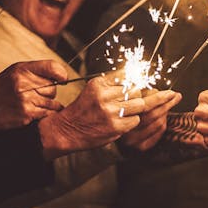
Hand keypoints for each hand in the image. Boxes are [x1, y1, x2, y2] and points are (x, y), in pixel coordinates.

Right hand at [0, 60, 67, 134]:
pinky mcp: (27, 113)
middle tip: (36, 96)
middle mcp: (23, 82)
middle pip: (53, 87)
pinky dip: (46, 114)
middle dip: (49, 93)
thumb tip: (59, 74)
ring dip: (48, 105)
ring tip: (34, 105)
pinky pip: (48, 112)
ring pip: (52, 101)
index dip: (61, 74)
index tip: (63, 79)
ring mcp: (25, 98)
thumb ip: (33, 72)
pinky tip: (35, 113)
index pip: (52, 67)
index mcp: (21, 69)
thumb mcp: (12, 74)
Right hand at [38, 76, 157, 158]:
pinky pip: (136, 119)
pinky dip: (131, 121)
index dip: (129, 83)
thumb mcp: (92, 90)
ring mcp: (110, 112)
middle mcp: (104, 96)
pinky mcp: (115, 127)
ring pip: (139, 104)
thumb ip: (111, 84)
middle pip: (135, 90)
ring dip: (134, 109)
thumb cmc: (82, 110)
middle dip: (133, 96)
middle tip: (125, 102)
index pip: (126, 76)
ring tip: (124, 112)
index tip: (128, 88)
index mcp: (98, 84)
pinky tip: (121, 121)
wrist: (67, 130)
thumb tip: (135, 78)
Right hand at [118, 89, 182, 150]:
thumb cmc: (121, 111)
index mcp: (122, 114)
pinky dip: (163, 124)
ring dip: (165, 113)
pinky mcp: (140, 147)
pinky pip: (159, 133)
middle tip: (176, 96)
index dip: (161, 97)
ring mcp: (133, 140)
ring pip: (158, 123)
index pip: (146, 104)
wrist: (107, 131)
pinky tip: (162, 118)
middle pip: (154, 114)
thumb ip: (141, 95)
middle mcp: (126, 129)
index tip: (171, 92)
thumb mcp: (127, 99)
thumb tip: (159, 92)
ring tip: (166, 106)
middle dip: (168, 104)